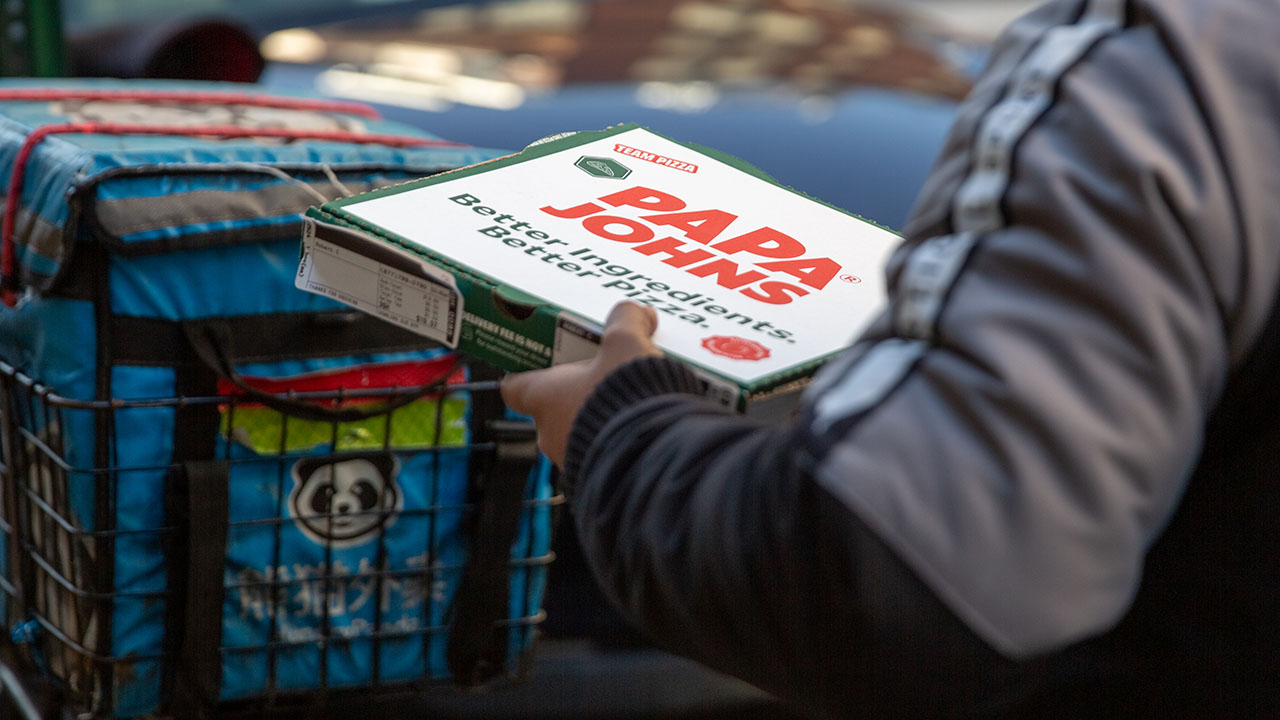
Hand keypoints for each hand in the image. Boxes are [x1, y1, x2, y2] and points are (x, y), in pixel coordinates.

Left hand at [501, 302, 661, 465]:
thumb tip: (637, 313)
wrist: (655, 455)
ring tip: (635, 396)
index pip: (513, 386)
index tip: (546, 359)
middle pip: (553, 405)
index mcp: (544, 397)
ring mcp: (573, 460)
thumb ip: (627, 321)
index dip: (527, 371)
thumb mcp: (628, 343)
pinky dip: (618, 437)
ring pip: (578, 430)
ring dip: (600, 414)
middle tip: (606, 370)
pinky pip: (603, 452)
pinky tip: (646, 422)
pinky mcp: (600, 478)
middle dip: (578, 389)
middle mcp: (550, 433)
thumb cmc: (628, 398)